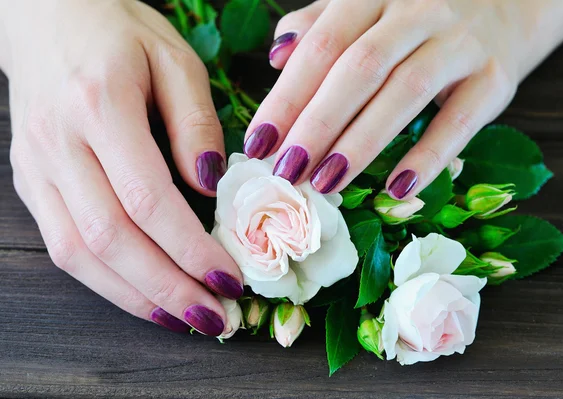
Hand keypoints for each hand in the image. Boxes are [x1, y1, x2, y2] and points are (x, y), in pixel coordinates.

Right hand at [2, 0, 241, 334]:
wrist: (45, 17)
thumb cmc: (119, 34)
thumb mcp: (174, 59)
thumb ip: (196, 123)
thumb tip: (212, 187)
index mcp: (100, 104)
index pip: (147, 197)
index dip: (190, 248)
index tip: (230, 278)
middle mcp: (59, 143)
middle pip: (112, 237)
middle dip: (168, 287)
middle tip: (214, 317)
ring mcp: (36, 167)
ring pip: (80, 253)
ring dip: (136, 296)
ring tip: (185, 319)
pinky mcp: (30, 182)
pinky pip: (64, 245)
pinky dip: (106, 282)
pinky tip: (144, 297)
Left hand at [245, 0, 562, 198]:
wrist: (512, 1)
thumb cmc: (421, 16)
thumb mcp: (369, 7)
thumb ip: (321, 25)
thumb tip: (278, 55)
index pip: (321, 46)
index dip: (286, 96)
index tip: (258, 143)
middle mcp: (418, 10)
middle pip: (358, 69)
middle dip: (316, 125)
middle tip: (286, 172)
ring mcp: (460, 42)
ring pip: (404, 91)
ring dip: (360, 142)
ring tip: (325, 184)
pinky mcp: (497, 76)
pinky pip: (460, 120)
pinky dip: (429, 155)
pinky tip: (397, 188)